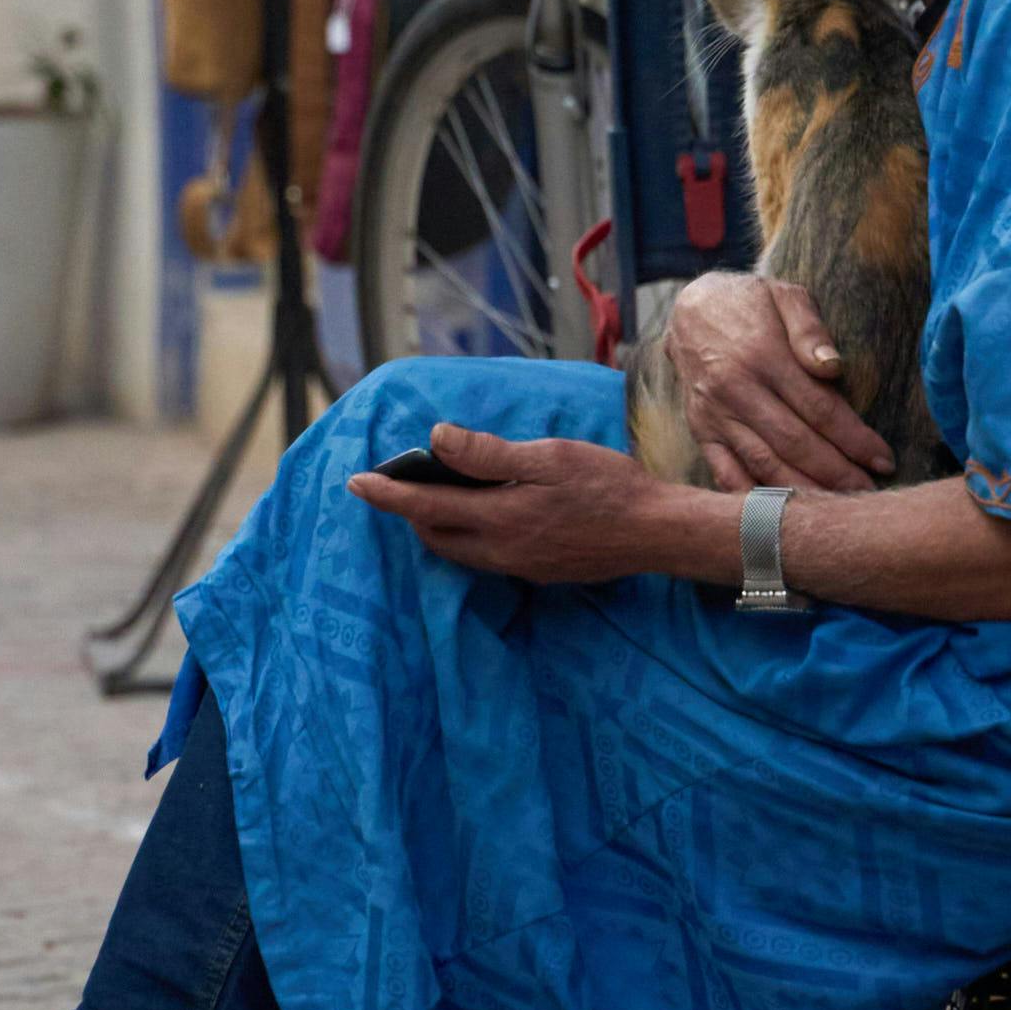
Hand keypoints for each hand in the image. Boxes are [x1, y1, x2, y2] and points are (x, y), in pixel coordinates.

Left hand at [348, 426, 691, 585]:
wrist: (654, 532)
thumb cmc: (607, 486)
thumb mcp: (548, 457)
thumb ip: (488, 453)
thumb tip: (436, 438)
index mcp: (499, 518)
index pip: (424, 507)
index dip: (387, 494)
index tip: (356, 481)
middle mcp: (500, 551)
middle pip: (433, 535)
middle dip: (408, 511)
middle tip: (397, 482)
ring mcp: (518, 566)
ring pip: (457, 551)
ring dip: (435, 526)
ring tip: (433, 496)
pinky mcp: (535, 571)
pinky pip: (482, 558)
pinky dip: (465, 536)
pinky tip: (481, 515)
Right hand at [663, 272, 894, 493]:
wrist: (688, 308)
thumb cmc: (749, 303)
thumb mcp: (784, 295)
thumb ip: (810, 329)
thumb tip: (833, 366)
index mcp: (763, 355)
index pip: (819, 408)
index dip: (854, 438)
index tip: (883, 459)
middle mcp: (735, 389)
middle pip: (795, 443)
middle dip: (837, 472)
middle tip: (869, 493)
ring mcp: (714, 414)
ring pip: (763, 463)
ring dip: (801, 492)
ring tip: (834, 510)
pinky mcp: (700, 430)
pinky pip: (725, 471)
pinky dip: (751, 497)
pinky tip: (780, 515)